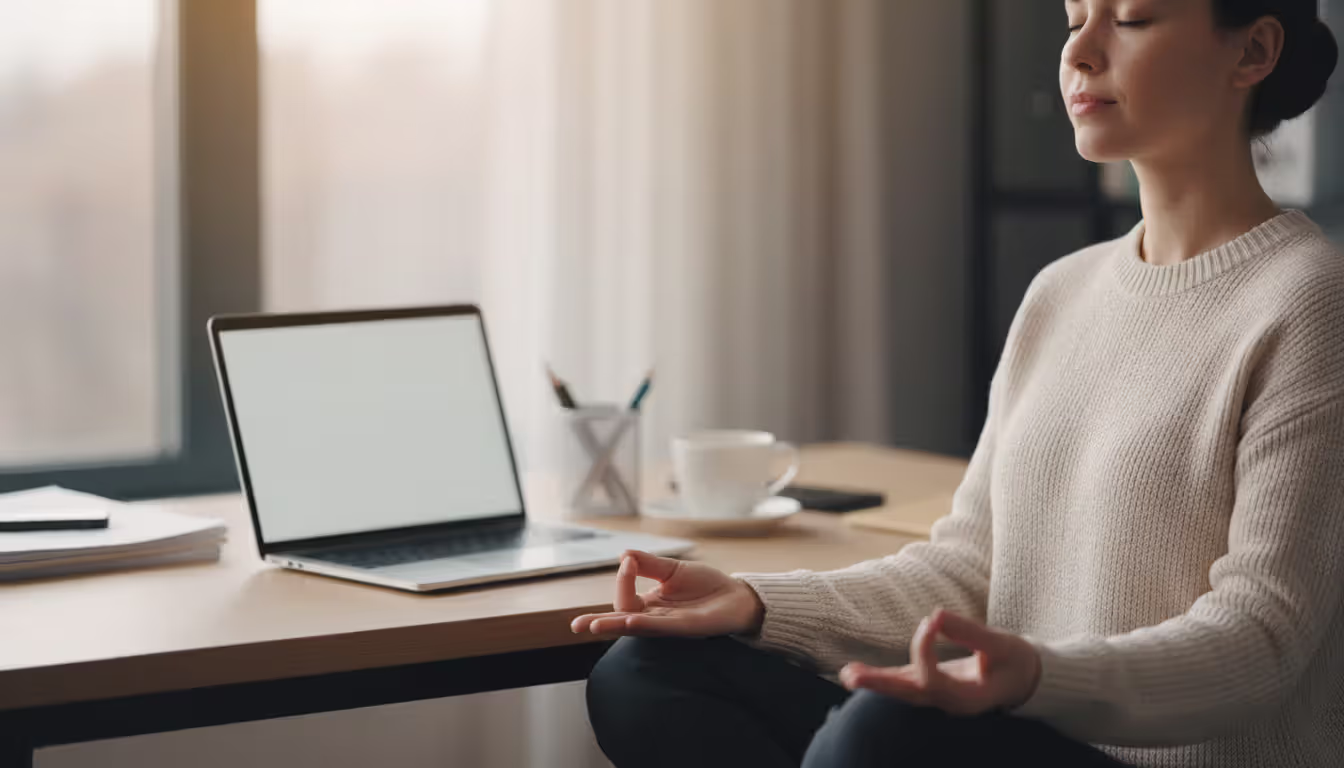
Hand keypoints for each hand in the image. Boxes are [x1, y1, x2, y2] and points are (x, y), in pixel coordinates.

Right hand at [569, 550, 765, 637]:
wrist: (737, 595)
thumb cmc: (706, 584)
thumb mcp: (672, 569)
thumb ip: (648, 564)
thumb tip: (623, 555)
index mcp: (649, 604)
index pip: (624, 596)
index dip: (622, 578)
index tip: (627, 561)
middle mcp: (655, 617)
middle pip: (622, 620)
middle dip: (599, 623)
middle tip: (576, 626)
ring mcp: (670, 625)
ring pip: (638, 626)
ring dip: (616, 625)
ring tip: (594, 627)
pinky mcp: (688, 628)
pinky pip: (663, 627)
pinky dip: (646, 624)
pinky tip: (631, 621)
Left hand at [838, 608, 1041, 715]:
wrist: (1024, 680)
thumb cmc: (1016, 661)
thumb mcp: (1001, 644)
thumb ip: (970, 631)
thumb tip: (936, 614)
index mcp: (968, 698)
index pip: (933, 678)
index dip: (924, 648)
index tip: (932, 620)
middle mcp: (948, 703)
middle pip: (908, 694)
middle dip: (880, 683)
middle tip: (851, 676)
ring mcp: (938, 697)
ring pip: (902, 692)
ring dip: (875, 682)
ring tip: (847, 674)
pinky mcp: (931, 687)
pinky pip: (903, 684)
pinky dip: (882, 678)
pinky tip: (857, 672)